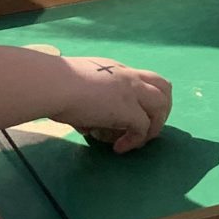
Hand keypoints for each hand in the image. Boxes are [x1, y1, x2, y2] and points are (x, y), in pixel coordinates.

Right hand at [57, 56, 171, 152]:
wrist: (54, 85)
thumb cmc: (55, 85)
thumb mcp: (77, 88)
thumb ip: (87, 103)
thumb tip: (86, 125)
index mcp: (116, 70)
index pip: (144, 79)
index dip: (146, 98)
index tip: (135, 114)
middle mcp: (129, 77)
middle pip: (164, 87)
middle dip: (162, 109)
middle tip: (148, 128)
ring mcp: (131, 92)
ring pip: (161, 106)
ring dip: (154, 126)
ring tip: (139, 140)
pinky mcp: (129, 110)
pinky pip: (143, 128)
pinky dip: (135, 141)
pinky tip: (119, 148)